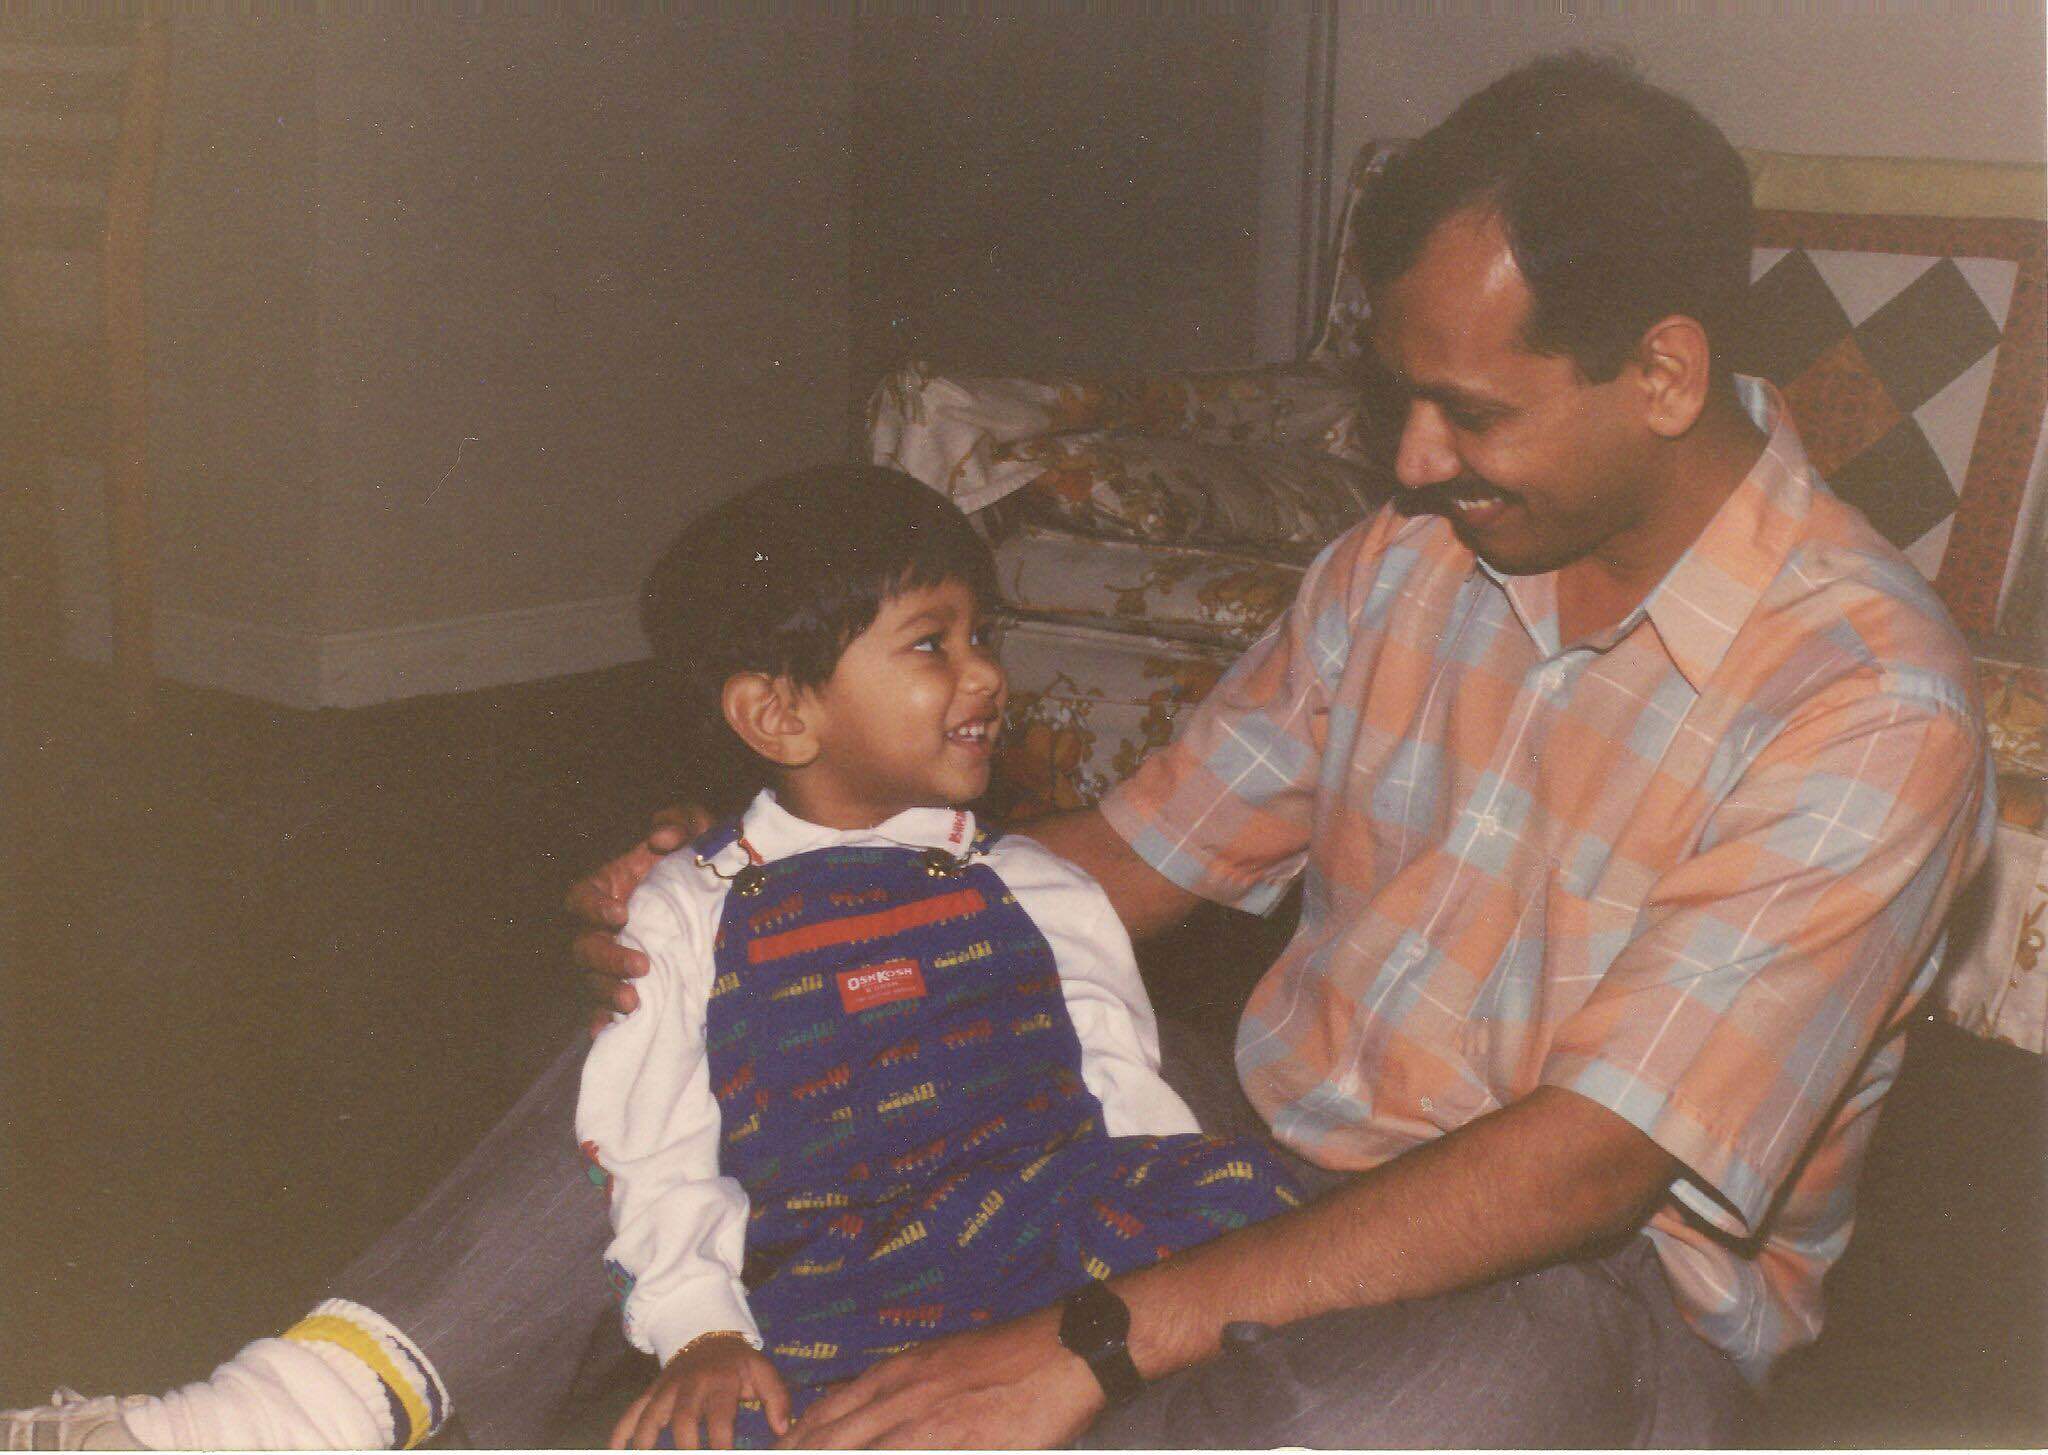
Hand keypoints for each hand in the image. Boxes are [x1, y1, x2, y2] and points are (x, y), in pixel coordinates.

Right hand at [569, 806, 711, 1021]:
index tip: (621, 914)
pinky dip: (603, 1018)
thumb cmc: (697, 855)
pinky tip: (608, 1031)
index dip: (593, 908)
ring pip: (591, 979)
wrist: (719, 889)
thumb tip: (660, 838)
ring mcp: (612, 955)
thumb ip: (680, 822)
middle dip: (607, 958)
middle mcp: (602, 925)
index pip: (581, 898)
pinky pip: (603, 1005)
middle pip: (583, 947)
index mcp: (608, 887)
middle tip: (641, 965)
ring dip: (607, 992)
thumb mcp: (696, 829)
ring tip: (634, 1002)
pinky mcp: (626, 980)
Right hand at [613, 1332, 791, 1449]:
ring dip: (646, 1441)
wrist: (707, 1333)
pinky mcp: (652, 1392)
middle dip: (684, 1448)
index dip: (721, 1443)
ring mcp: (666, 1388)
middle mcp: (690, 1385)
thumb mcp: (763, 1372)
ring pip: (650, 1416)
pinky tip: (614, 1450)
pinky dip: (620, 1431)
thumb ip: (777, 1398)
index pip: (720, 1417)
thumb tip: (782, 1428)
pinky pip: (631, 1411)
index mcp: (720, 1382)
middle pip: (682, 1420)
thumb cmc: (738, 1363)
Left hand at [780, 1309, 1101, 1449]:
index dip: (801, 1438)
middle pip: (835, 1440)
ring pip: (867, 1454)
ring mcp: (933, 1427)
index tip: (783, 1453)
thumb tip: (879, 1412)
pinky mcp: (966, 1447)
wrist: (1065, 1348)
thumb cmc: (1010, 1353)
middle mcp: (906, 1397)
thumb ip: (908, 1385)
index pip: (832, 1410)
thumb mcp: (946, 1358)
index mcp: (901, 1371)